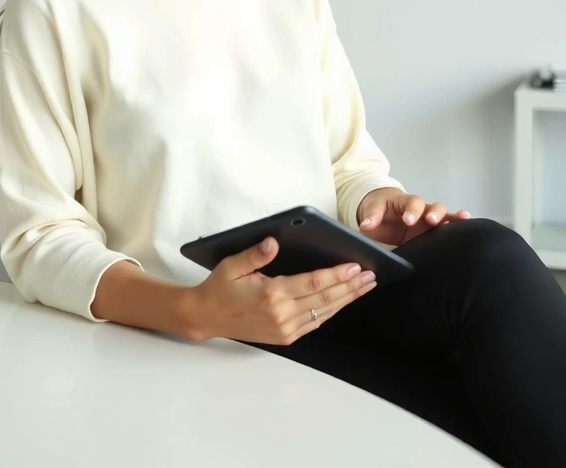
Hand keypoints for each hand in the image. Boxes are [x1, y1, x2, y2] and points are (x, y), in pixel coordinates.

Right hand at [184, 237, 377, 344]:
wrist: (207, 317)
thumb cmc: (219, 287)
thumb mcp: (232, 264)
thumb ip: (255, 253)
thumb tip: (274, 242)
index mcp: (271, 294)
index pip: (313, 283)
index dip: (337, 275)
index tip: (356, 266)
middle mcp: (281, 314)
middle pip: (325, 299)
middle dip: (350, 287)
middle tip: (370, 276)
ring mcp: (284, 329)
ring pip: (324, 313)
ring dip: (346, 300)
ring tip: (364, 287)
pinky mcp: (284, 337)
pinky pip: (314, 323)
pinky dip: (331, 312)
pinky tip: (342, 302)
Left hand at [357, 187, 470, 245]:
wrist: (381, 214)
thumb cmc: (378, 210)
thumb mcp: (371, 209)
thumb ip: (370, 216)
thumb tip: (366, 225)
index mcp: (404, 203)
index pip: (411, 203)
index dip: (412, 210)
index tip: (408, 220)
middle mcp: (420, 210)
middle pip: (432, 206)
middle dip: (434, 213)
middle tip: (431, 221)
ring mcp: (428, 221)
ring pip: (444, 215)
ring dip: (451, 217)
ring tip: (462, 218)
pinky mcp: (432, 232)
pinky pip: (448, 226)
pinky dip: (457, 224)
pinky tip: (468, 225)